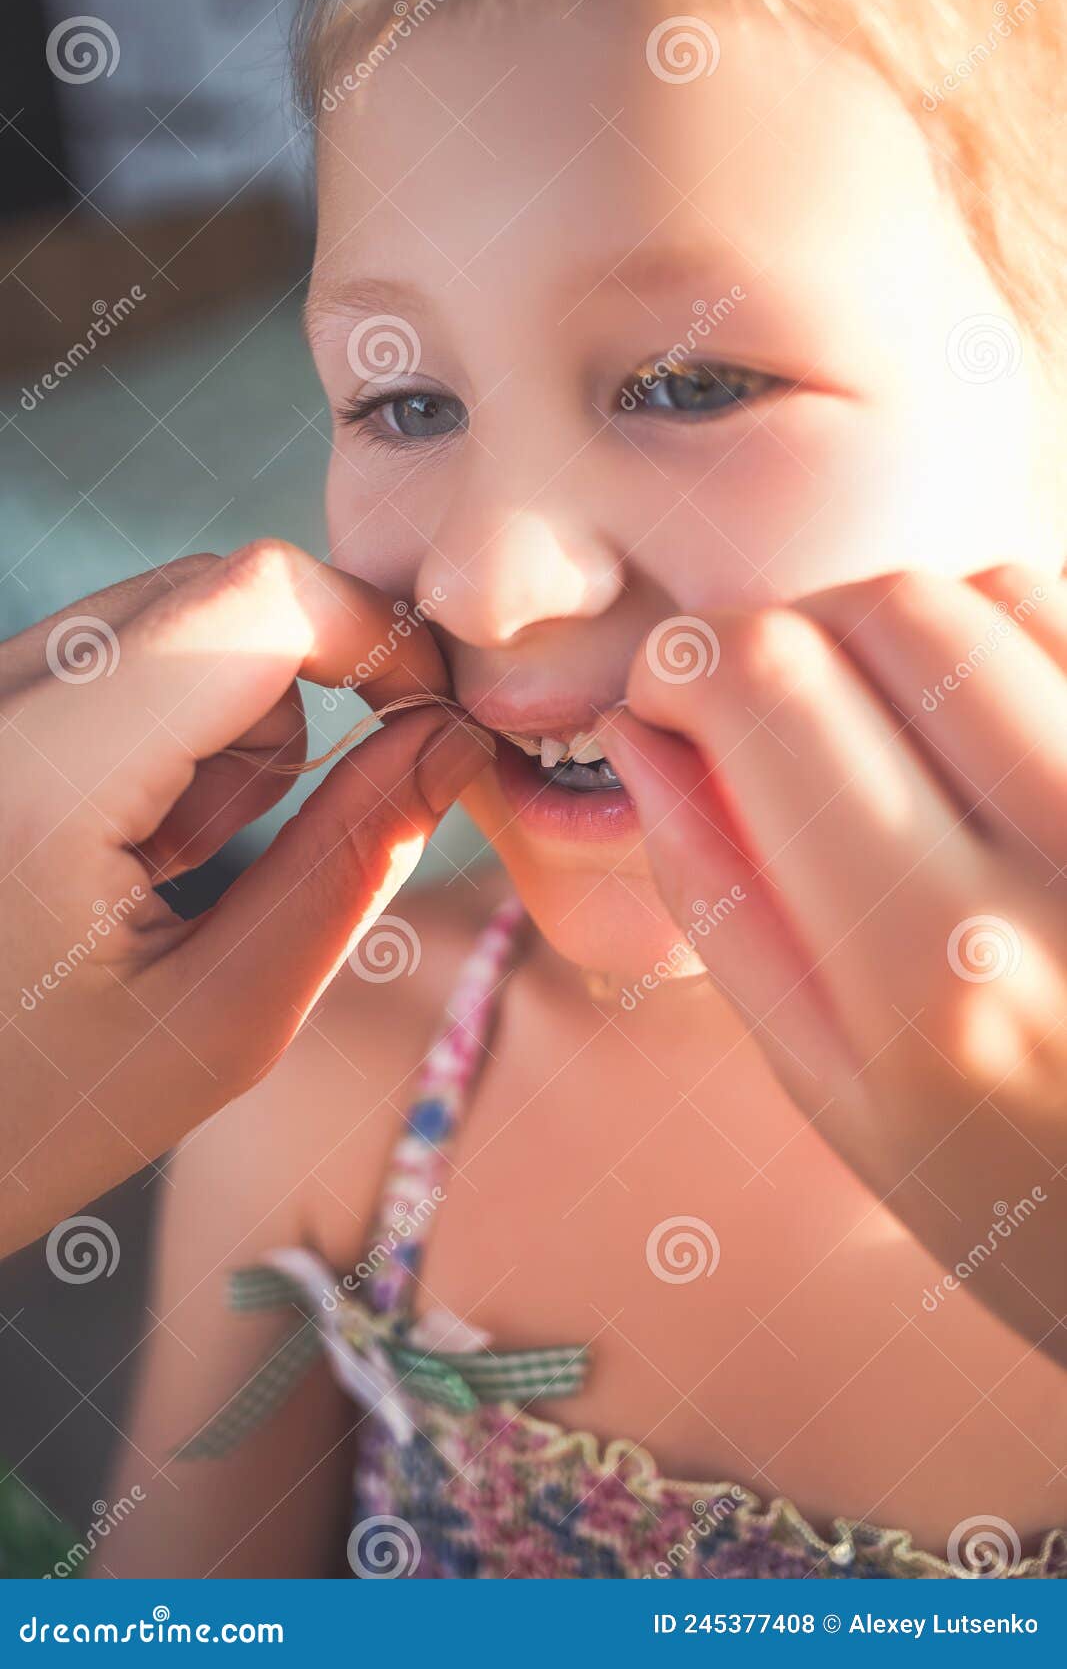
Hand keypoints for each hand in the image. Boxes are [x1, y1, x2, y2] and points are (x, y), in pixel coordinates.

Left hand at [0, 541, 491, 1254]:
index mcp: (42, 777)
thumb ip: (352, 861)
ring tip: (166, 862)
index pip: (257, 597)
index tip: (429, 721)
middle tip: (274, 841)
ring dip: (221, 725)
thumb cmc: (38, 1114)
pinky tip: (117, 841)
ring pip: (170, 618)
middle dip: (295, 699)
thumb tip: (454, 737)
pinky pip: (109, 656)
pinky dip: (158, 729)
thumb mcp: (226, 1016)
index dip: (377, 635)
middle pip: (219, 591)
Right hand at [600, 567, 1066, 1359]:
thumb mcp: (837, 1093)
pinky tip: (990, 733)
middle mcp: (1066, 869)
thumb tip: (643, 734)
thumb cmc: (1023, 1202)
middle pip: (888, 609)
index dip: (687, 660)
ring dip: (906, 633)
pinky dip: (1010, 642)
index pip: (772, 689)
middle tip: (773, 714)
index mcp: (932, 971)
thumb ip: (724, 904)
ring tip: (892, 730)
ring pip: (999, 593)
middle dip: (793, 632)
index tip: (670, 698)